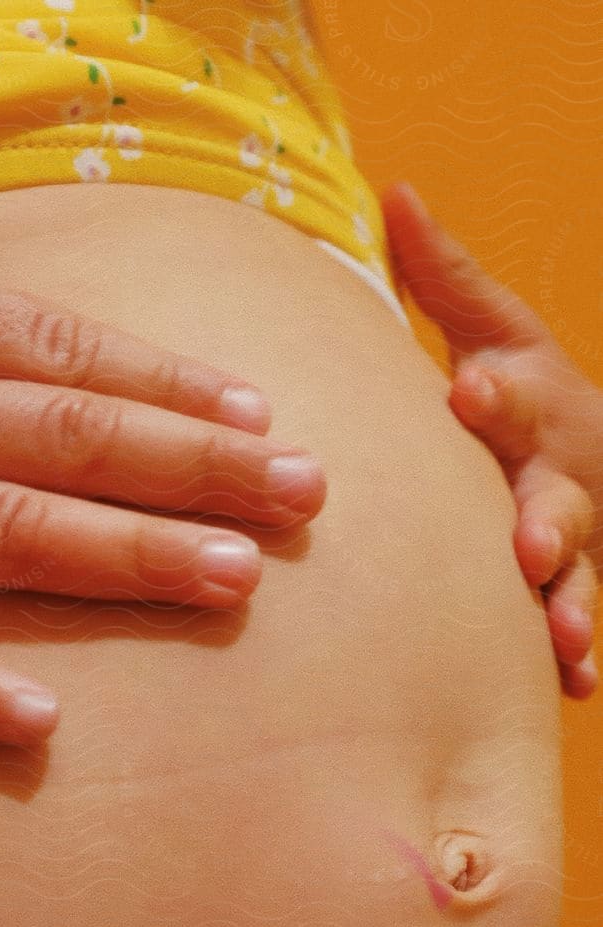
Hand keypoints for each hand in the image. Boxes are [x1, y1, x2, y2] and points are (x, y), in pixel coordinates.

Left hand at [382, 181, 599, 699]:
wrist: (596, 453)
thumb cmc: (516, 394)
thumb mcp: (494, 331)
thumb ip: (445, 278)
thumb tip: (394, 191)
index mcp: (530, 407)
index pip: (513, 395)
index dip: (498, 394)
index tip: (470, 392)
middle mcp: (559, 473)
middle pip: (557, 496)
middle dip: (546, 519)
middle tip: (526, 545)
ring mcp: (576, 537)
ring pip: (580, 571)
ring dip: (572, 602)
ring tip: (560, 632)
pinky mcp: (575, 592)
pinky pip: (583, 624)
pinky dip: (582, 655)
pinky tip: (577, 684)